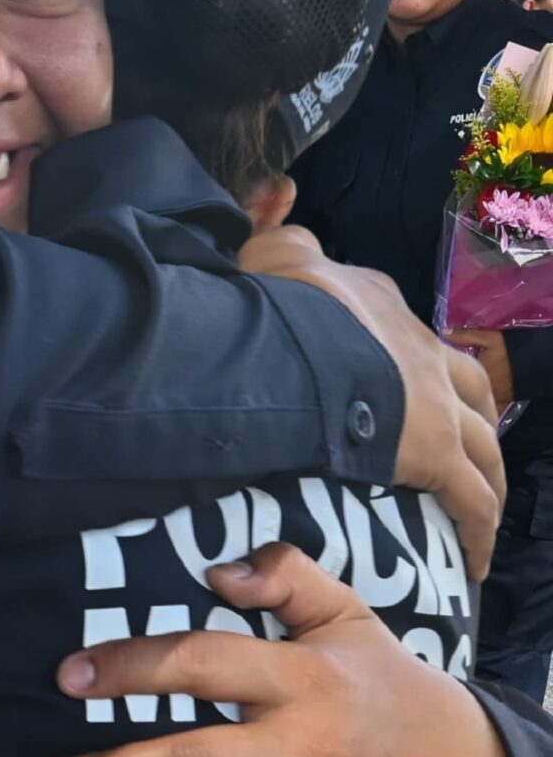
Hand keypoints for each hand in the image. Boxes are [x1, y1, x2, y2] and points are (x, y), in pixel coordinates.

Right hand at [242, 226, 503, 576]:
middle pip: (467, 387)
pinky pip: (470, 499)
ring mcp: (437, 402)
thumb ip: (279, 233)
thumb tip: (280, 199)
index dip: (399, 359)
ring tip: (479, 508)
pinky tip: (474, 557)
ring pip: (482, 444)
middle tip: (458, 451)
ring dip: (485, 475)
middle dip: (469, 417)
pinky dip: (476, 527)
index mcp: (382, 306)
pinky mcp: (437, 454)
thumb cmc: (275, 309)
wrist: (298, 350)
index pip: (403, 332)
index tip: (385, 387)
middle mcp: (424, 350)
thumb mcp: (272, 254)